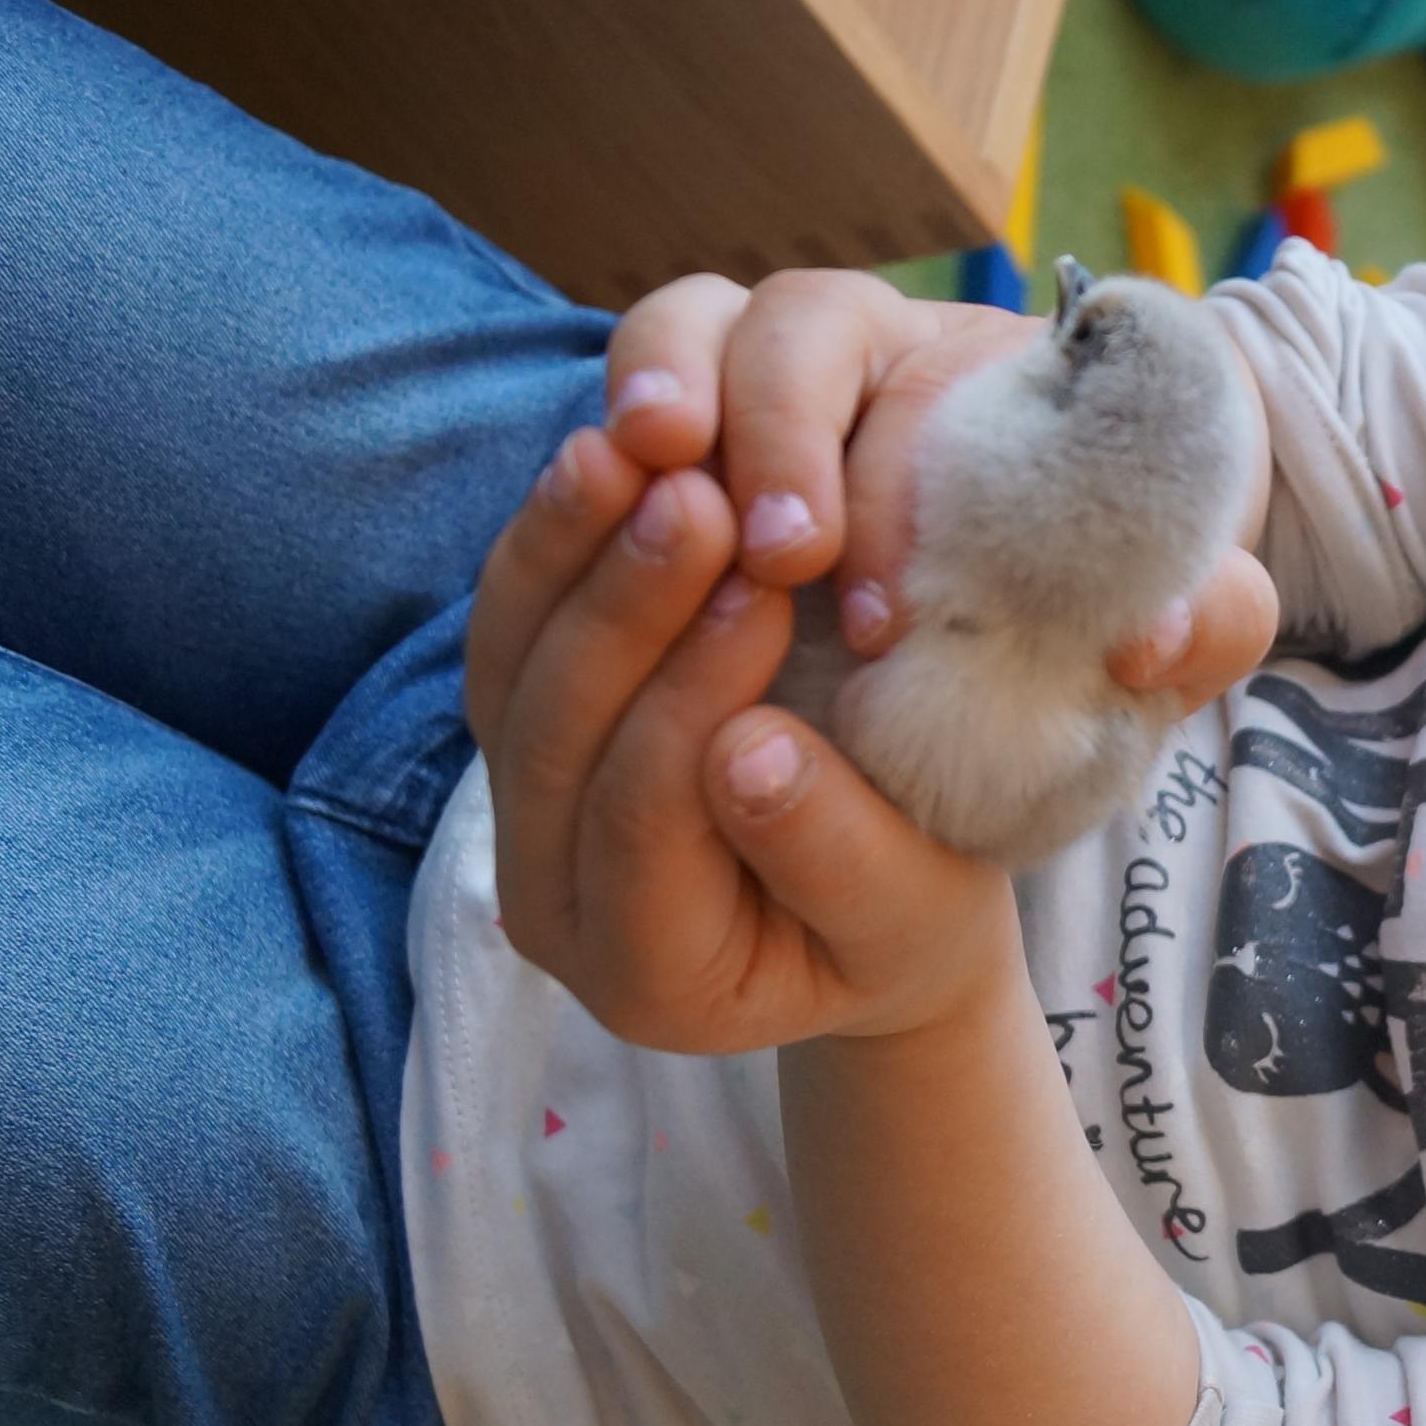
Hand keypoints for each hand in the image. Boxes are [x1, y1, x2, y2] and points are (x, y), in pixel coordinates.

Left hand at [464, 426, 1023, 1049]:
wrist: (882, 904)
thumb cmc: (920, 915)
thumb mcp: (918, 913)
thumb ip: (835, 855)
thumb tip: (750, 752)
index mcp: (652, 980)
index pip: (642, 817)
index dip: (693, 693)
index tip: (773, 580)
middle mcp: (552, 906)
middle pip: (549, 736)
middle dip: (621, 605)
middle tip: (696, 493)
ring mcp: (523, 819)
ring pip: (505, 670)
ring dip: (566, 547)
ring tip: (641, 445)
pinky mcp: (528, 728)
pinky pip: (508, 623)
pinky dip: (552, 533)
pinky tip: (612, 448)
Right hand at [600, 265, 1283, 688]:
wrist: (1020, 644)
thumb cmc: (1089, 613)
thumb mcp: (1162, 622)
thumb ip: (1203, 619)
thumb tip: (1156, 640)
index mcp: (998, 378)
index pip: (935, 391)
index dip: (900, 493)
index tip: (884, 624)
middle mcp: (875, 354)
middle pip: (805, 322)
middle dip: (786, 429)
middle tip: (785, 559)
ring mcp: (761, 378)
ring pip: (697, 323)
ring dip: (667, 382)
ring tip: (654, 472)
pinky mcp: (680, 442)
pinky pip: (627, 399)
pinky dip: (607, 435)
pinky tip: (601, 501)